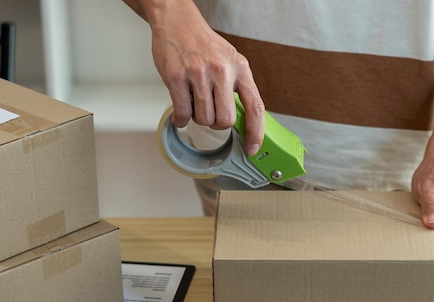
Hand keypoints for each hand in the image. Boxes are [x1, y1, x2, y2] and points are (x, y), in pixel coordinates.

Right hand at [144, 0, 264, 154]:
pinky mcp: (177, 77)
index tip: (252, 148)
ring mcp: (199, 74)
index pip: (255, 107)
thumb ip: (238, 87)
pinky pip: (182, 112)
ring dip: (198, 119)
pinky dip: (181, 119)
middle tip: (210, 115)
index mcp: (240, 68)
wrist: (178, 22)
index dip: (256, 132)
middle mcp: (222, 70)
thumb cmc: (204, 44)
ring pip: (203, 118)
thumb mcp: (231, 61)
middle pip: (225, 120)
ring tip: (194, 104)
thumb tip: (245, 118)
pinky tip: (181, 113)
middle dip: (217, 124)